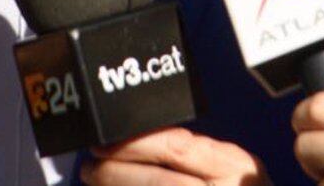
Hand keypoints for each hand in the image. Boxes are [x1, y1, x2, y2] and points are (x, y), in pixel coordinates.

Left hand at [82, 127, 269, 185]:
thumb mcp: (232, 173)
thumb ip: (198, 158)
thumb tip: (138, 146)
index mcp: (234, 166)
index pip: (176, 145)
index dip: (134, 143)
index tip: (105, 142)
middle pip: (159, 180)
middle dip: (115, 172)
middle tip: (89, 167)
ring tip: (93, 183)